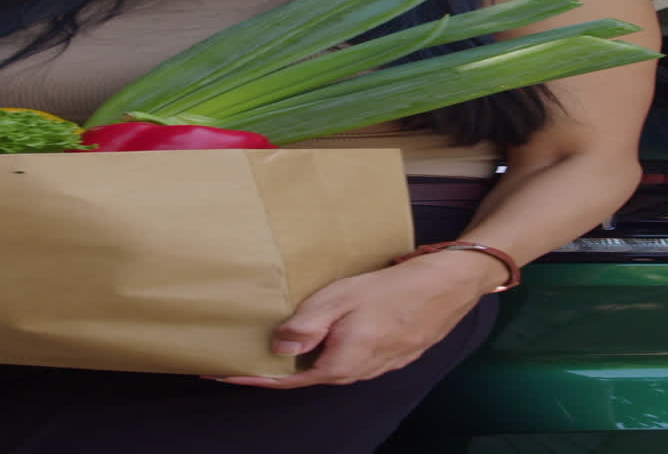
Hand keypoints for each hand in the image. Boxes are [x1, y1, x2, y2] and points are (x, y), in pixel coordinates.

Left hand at [211, 250, 504, 388]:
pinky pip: (344, 357)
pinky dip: (323, 348)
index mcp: (339, 365)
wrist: (446, 289)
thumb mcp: (341, 299)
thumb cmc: (393, 290)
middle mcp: (354, 374)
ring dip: (299, 356)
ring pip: (325, 365)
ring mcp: (372, 367)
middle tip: (241, 350)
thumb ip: (307, 325)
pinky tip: (317, 331)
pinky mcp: (385, 356)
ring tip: (272, 339)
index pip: (284, 379)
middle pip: (303, 374)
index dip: (251, 377)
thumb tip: (277, 347)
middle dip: (272, 366)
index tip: (221, 373)